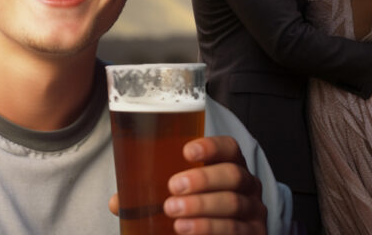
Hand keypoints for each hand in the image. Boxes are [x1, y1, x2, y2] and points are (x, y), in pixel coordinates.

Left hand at [109, 136, 266, 233]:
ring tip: (174, 213)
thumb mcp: (181, 197)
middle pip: (232, 175)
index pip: (229, 148)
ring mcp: (253, 210)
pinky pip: (235, 229)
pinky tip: (188, 229)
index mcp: (229, 165)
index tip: (186, 151)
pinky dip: (209, 228)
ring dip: (201, 207)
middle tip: (173, 187)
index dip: (211, 147)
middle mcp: (247, 185)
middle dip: (202, 179)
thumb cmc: (200, 210)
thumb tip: (117, 202)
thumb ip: (153, 195)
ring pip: (233, 203)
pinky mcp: (254, 233)